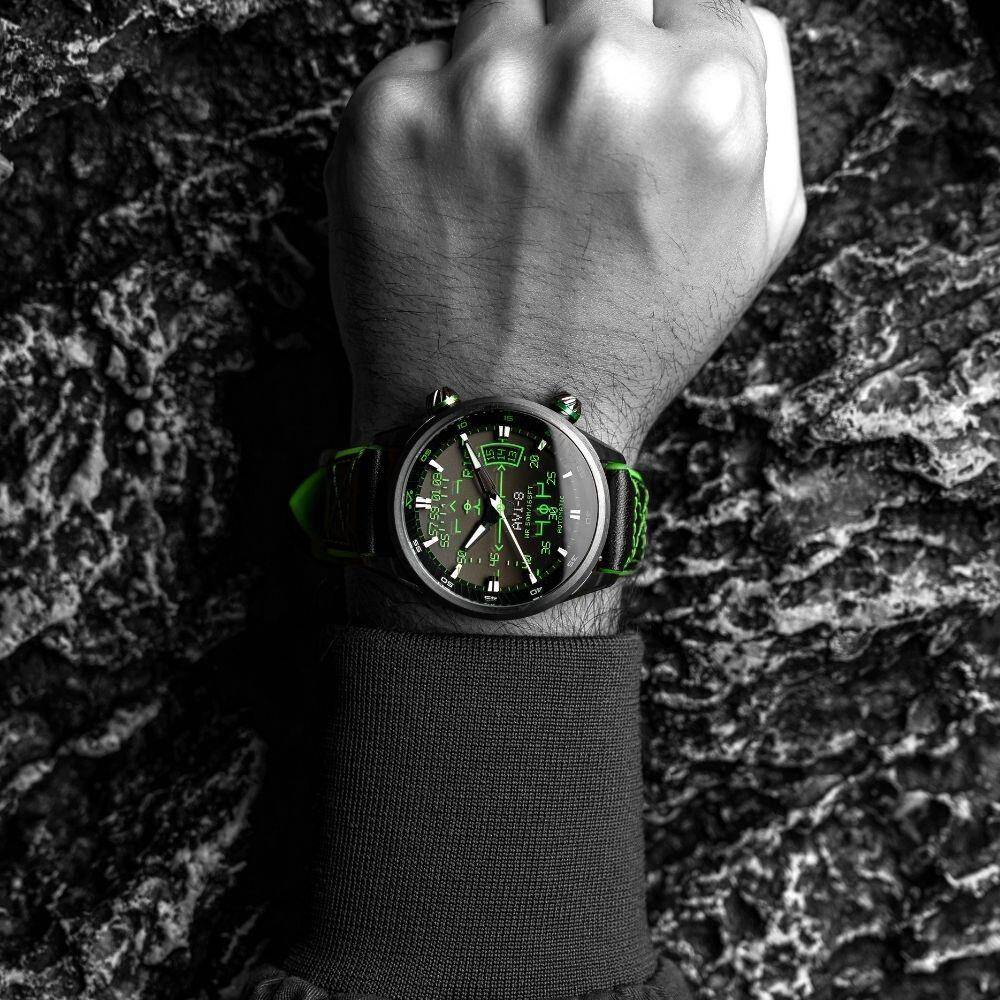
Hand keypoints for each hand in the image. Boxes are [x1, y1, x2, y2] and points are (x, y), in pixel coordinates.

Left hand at [328, 0, 803, 459]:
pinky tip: (454, 201)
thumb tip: (708, 12)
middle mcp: (596, 76)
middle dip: (584, 45)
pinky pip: (420, 67)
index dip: (656, 51)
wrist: (506, 431)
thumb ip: (758, 92)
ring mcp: (483, 93)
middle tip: (565, 144)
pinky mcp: (388, 120)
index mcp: (705, 100)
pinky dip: (435, 120)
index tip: (625, 109)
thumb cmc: (629, 342)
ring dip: (507, 76)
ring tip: (510, 184)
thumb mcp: (755, 233)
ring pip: (500, 8)